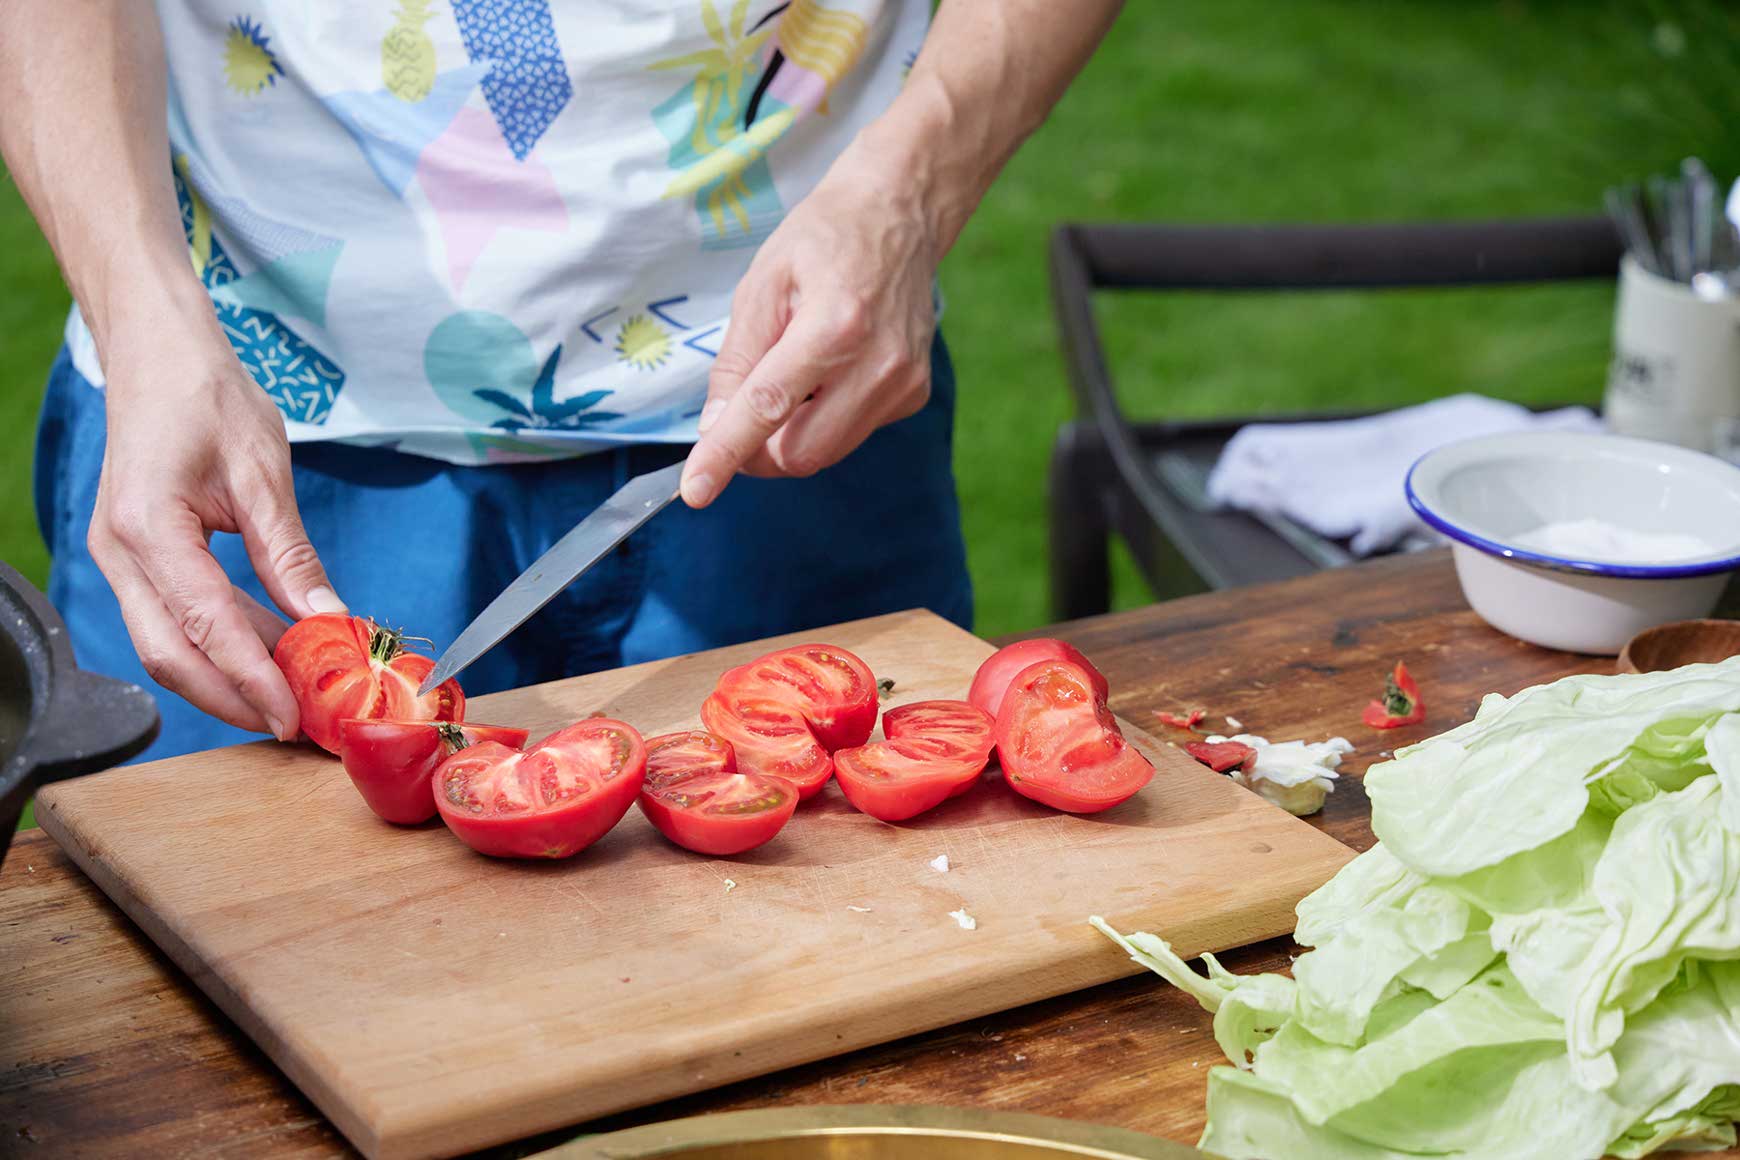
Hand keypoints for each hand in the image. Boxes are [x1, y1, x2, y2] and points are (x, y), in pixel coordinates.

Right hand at [87, 313, 344, 738]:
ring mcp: (119, 557)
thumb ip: (291, 556)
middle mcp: (120, 552)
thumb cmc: (207, 396)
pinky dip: (220, 644)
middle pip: (171, 656)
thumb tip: (330, 621)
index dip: (251, 679)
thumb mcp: (263, 474)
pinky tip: (270, 652)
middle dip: (233, 698)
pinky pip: (173, 617)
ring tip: (293, 695)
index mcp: (148, 528)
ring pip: (167, 645)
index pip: (204, 626)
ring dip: (228, 676)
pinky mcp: (135, 557)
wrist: (158, 354)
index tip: (293, 717)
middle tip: (294, 724)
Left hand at [679, 147, 940, 507]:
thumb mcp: (762, 286)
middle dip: (758, 451)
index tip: (696, 490)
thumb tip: (713, 428)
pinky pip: (851, 434)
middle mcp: (877, 365)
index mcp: (834, 327)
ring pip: (826, 452)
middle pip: (800, 454)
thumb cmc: (825, 240)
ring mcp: (903, 385)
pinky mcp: (913, 395)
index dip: (725, 454)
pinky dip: (823, 419)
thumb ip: (736, 362)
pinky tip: (828, 372)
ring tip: (791, 374)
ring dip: (790, 434)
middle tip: (737, 417)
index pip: (767, 410)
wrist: (900, 215)